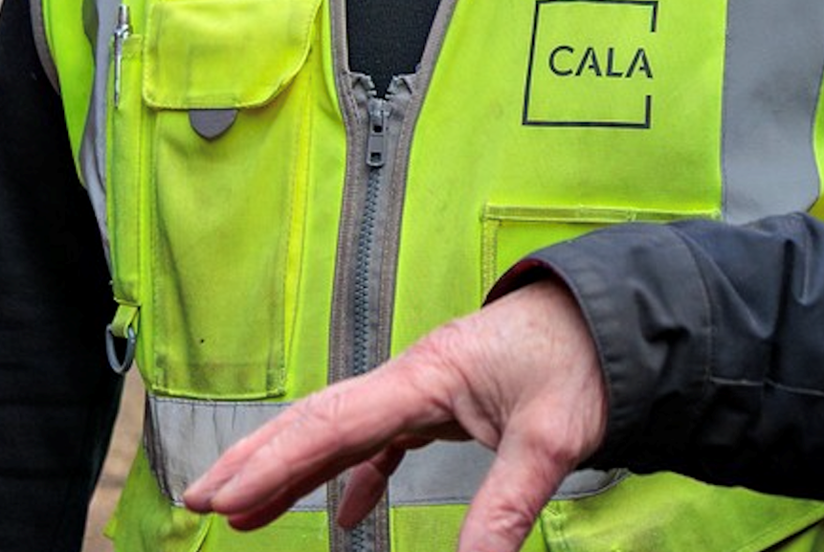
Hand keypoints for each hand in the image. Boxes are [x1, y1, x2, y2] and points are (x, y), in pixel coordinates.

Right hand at [184, 279, 606, 551]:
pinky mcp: (452, 392)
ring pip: (347, 423)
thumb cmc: (588, 358)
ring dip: (297, 463)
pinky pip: (386, 432)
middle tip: (201, 500)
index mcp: (428, 373)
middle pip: (322, 415)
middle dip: (261, 457)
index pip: (334, 422)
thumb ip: (507, 508)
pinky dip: (357, 469)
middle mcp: (419, 371)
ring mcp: (433, 380)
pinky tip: (347, 512)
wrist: (623, 311)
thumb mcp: (553, 439)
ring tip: (244, 511)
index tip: (215, 495)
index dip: (272, 461)